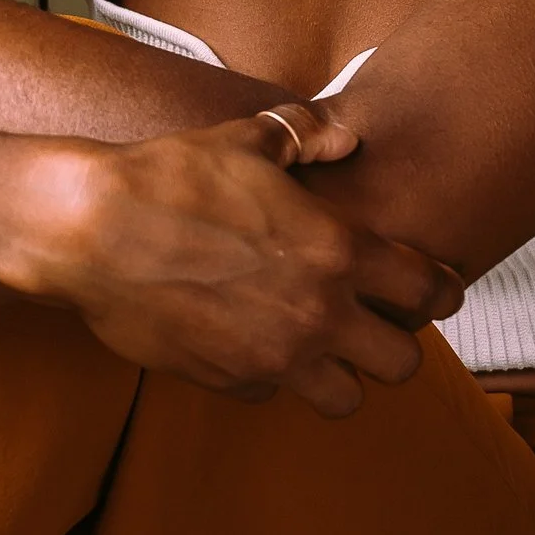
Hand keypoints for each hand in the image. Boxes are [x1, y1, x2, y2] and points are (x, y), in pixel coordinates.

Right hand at [10, 107, 463, 417]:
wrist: (92, 231)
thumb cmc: (171, 176)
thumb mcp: (245, 139)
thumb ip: (306, 134)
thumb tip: (343, 135)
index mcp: (337, 249)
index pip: (427, 289)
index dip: (441, 290)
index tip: (439, 290)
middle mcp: (318, 313)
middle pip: (403, 363)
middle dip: (397, 342)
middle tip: (377, 321)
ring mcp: (274, 357)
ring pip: (347, 399)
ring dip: (341, 374)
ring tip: (321, 346)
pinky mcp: (229, 381)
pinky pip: (274, 392)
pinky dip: (273, 375)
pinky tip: (253, 341)